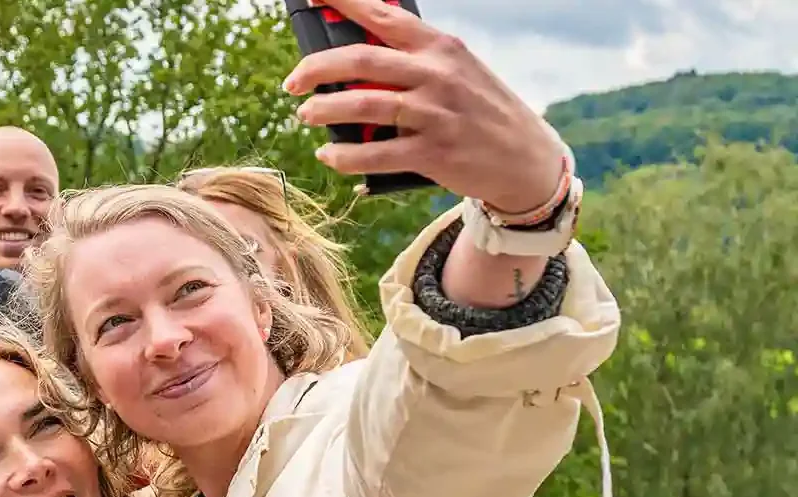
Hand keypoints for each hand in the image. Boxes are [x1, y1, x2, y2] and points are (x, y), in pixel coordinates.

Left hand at [284, 0, 565, 212]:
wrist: (526, 159)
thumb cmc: (478, 110)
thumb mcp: (457, 71)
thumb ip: (411, 61)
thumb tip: (349, 63)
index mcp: (440, 47)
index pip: (384, 15)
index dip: (344, 2)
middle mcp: (438, 74)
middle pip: (360, 61)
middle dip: (316, 68)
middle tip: (292, 81)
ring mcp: (435, 114)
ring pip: (362, 105)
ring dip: (323, 110)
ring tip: (305, 114)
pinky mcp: (433, 153)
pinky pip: (374, 154)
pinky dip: (343, 156)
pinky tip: (329, 155)